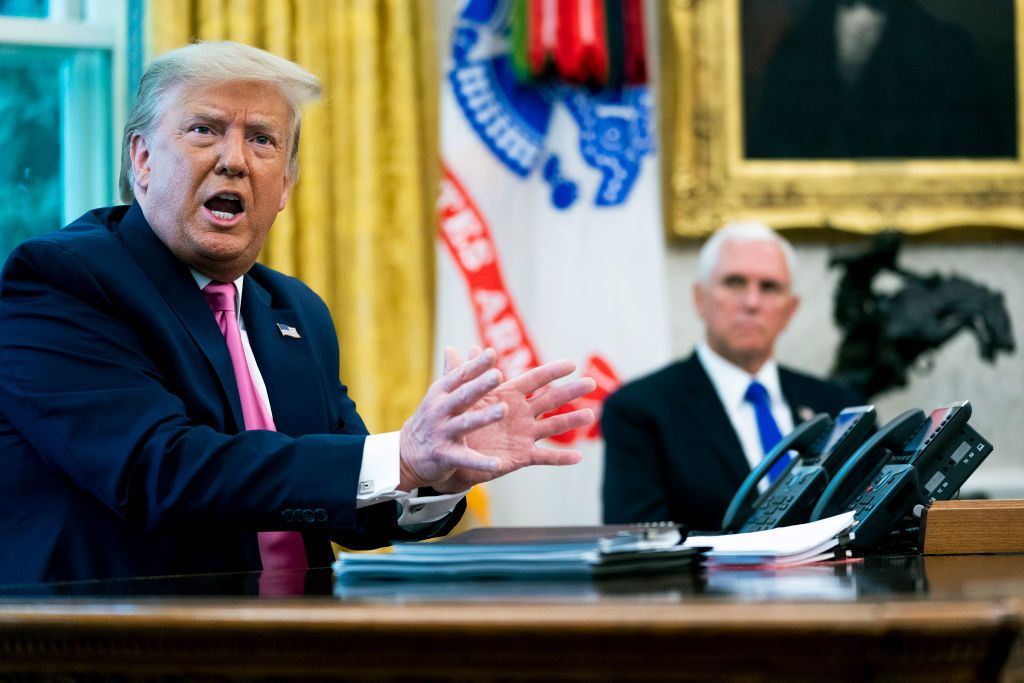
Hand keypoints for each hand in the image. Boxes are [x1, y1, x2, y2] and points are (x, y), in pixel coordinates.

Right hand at [398, 348, 508, 490]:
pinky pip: (465, 458)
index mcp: (441, 393)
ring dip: (484, 416)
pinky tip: (497, 464)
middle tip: (498, 375)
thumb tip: (451, 348)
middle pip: (462, 395)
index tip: (491, 353)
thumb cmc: (429, 420)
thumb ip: (450, 373)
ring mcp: (442, 433)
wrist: (404, 455)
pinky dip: (481, 462)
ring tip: (504, 410)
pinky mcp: (444, 455)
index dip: (475, 365)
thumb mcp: (437, 396)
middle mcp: (440, 410)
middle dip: (480, 385)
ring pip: (465, 423)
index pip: (459, 376)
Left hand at [429, 347, 595, 492]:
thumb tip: (466, 348)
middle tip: (591, 383)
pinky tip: (578, 457)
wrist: (452, 452)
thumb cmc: (459, 421)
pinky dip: (561, 458)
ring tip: (590, 415)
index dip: (552, 372)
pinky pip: (544, 457)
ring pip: (553, 426)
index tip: (571, 363)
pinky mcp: (521, 456)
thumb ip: (465, 374)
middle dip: (570, 391)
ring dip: (572, 421)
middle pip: (550, 400)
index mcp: (509, 396)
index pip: (534, 380)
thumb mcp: (461, 396)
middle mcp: (521, 413)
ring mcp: (524, 435)